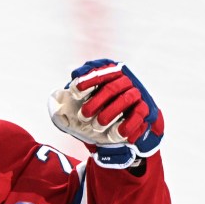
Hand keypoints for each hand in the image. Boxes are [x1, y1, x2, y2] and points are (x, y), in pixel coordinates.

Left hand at [48, 59, 163, 168]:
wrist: (125, 123)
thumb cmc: (101, 107)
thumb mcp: (88, 98)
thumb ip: (78, 93)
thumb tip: (59, 96)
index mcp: (111, 73)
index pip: (100, 71)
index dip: (88, 79)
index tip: (75, 90)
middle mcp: (125, 80)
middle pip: (112, 87)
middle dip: (96, 102)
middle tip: (83, 116)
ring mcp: (137, 94)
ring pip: (125, 100)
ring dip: (109, 113)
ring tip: (96, 125)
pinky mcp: (145, 108)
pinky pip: (139, 114)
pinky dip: (128, 124)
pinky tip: (117, 133)